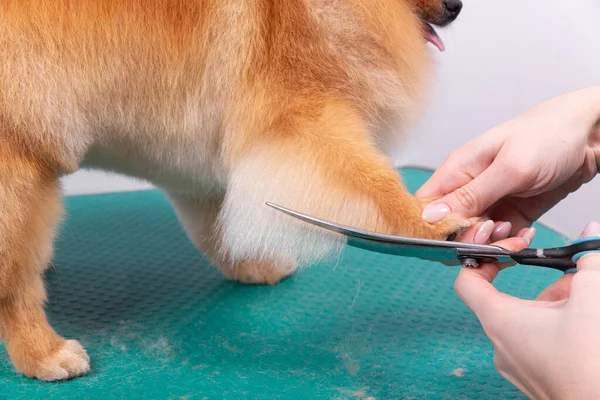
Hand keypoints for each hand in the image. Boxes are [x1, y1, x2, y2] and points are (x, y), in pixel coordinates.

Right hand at [416, 87, 599, 235]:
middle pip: (448, 228)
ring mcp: (489, 201)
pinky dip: (510, 243)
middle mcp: (468, 188)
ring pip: (474, 237)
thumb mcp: (509, 167)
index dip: (432, 229)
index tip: (454, 238)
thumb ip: (470, 195)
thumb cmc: (549, 134)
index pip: (425, 207)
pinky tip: (523, 235)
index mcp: (457, 171)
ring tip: (514, 234)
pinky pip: (499, 238)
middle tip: (493, 234)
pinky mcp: (510, 212)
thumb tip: (429, 217)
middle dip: (468, 240)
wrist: (590, 134)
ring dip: (493, 244)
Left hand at [455, 221, 599, 398]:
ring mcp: (517, 363)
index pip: (467, 282)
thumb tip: (591, 233)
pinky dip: (559, 325)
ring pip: (529, 320)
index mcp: (499, 321)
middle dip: (543, 281)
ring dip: (556, 302)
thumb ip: (587, 261)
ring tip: (585, 294)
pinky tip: (586, 320)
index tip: (506, 251)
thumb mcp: (590, 298)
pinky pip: (539, 340)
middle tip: (569, 271)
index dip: (482, 259)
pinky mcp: (535, 376)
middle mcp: (500, 344)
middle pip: (509, 299)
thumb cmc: (589, 365)